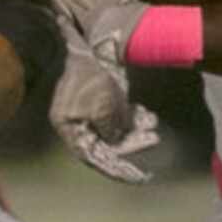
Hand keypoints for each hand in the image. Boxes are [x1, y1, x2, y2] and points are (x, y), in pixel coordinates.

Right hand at [50, 26, 161, 182]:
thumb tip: (117, 142)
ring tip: (153, 124)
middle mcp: (77, 122)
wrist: (88, 45)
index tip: (137, 176)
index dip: (116, 168)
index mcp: (69, 127)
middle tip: (153, 139)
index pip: (93, 156)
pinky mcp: (100, 100)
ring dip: (135, 129)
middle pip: (107, 143)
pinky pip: (118, 116)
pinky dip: (133, 117)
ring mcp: (88, 111)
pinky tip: (147, 115)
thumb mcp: (102, 107)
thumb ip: (109, 129)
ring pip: (116, 129)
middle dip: (131, 143)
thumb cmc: (91, 77)